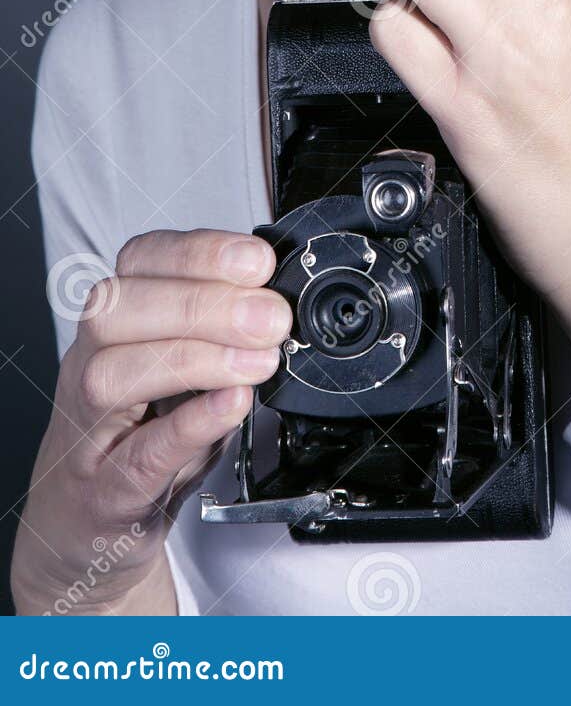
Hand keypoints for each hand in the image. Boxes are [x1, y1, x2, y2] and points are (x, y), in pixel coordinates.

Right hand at [12, 228, 289, 614]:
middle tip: (270, 318)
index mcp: (115, 320)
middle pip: (120, 309)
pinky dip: (189, 426)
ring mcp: (90, 428)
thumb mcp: (184, 366)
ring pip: (114, 374)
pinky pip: (139, 453)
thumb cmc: (141, 433)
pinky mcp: (108, 490)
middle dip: (204, 302)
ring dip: (196, 358)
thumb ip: (224, 330)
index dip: (201, 252)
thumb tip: (280, 299)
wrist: (85, 524)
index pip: (141, 260)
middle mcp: (89, 362)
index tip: (258, 261)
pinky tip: (231, 405)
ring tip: (259, 362)